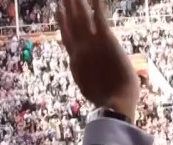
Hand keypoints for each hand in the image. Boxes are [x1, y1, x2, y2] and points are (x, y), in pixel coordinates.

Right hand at [57, 0, 138, 120]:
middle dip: (66, 8)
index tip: (58, 10)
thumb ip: (90, 79)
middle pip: (70, 24)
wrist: (114, 105)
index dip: (62, 23)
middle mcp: (80, 51)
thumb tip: (92, 81)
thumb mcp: (93, 89)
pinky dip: (96, 5)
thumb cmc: (110, 103)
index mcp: (76, 63)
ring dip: (76, 3)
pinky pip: (99, 18)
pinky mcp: (105, 40)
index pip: (68, 38)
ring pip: (81, 18)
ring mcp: (91, 44)